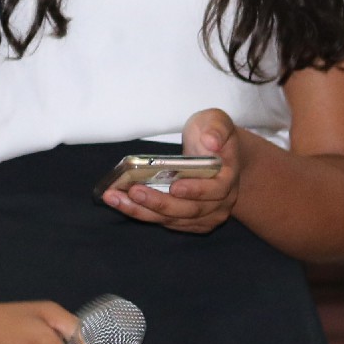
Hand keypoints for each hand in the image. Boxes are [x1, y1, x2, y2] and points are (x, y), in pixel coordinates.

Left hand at [102, 109, 240, 233]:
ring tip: (115, 199)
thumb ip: (216, 128)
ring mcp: (205, 215)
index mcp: (228, 177)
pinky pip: (166, 222)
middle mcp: (220, 202)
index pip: (215, 190)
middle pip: (190, 210)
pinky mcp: (189, 221)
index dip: (196, 190)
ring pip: (174, 219)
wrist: (215, 153)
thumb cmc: (212, 134)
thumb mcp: (216, 121)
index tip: (175, 186)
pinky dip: (143, 214)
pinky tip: (121, 204)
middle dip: (160, 203)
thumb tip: (211, 141)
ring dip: (143, 211)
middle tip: (134, 191)